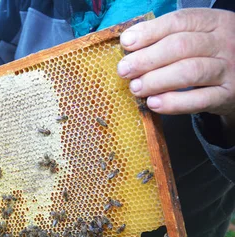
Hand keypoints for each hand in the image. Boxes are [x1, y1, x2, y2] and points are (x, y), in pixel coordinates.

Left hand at [117, 9, 234, 123]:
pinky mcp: (227, 95)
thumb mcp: (197, 37)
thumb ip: (167, 37)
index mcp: (214, 21)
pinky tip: (154, 103)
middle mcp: (224, 42)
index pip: (179, 21)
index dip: (150, 32)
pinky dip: (173, 102)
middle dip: (147, 59)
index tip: (126, 43)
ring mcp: (228, 69)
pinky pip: (198, 100)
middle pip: (181, 46)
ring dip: (156, 80)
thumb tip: (129, 44)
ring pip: (189, 72)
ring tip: (135, 88)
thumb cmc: (209, 55)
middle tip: (124, 70)